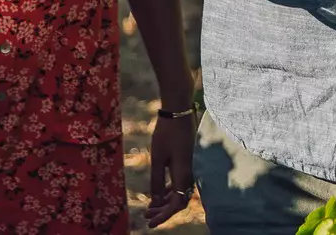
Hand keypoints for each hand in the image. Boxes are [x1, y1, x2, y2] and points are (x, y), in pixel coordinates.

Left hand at [144, 108, 195, 226]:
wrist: (178, 112)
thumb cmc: (166, 134)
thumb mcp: (157, 158)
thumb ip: (156, 180)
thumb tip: (155, 200)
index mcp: (184, 174)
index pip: (177, 204)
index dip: (164, 216)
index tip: (150, 223)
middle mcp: (190, 174)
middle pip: (179, 201)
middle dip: (163, 211)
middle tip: (146, 216)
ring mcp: (190, 168)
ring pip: (180, 192)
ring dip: (165, 201)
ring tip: (149, 207)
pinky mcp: (187, 162)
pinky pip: (179, 183)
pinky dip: (169, 191)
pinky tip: (158, 194)